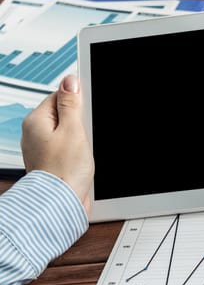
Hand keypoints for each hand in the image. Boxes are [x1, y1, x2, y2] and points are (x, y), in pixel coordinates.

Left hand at [21, 75, 93, 214]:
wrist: (61, 203)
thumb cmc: (64, 171)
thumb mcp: (73, 129)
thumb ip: (71, 103)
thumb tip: (70, 81)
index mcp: (36, 121)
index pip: (59, 97)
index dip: (77, 103)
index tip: (86, 112)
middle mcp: (35, 134)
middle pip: (64, 115)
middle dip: (80, 123)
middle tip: (84, 135)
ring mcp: (43, 149)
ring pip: (68, 132)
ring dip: (80, 139)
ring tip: (82, 151)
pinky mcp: (53, 161)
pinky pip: (68, 148)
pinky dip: (77, 151)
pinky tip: (81, 160)